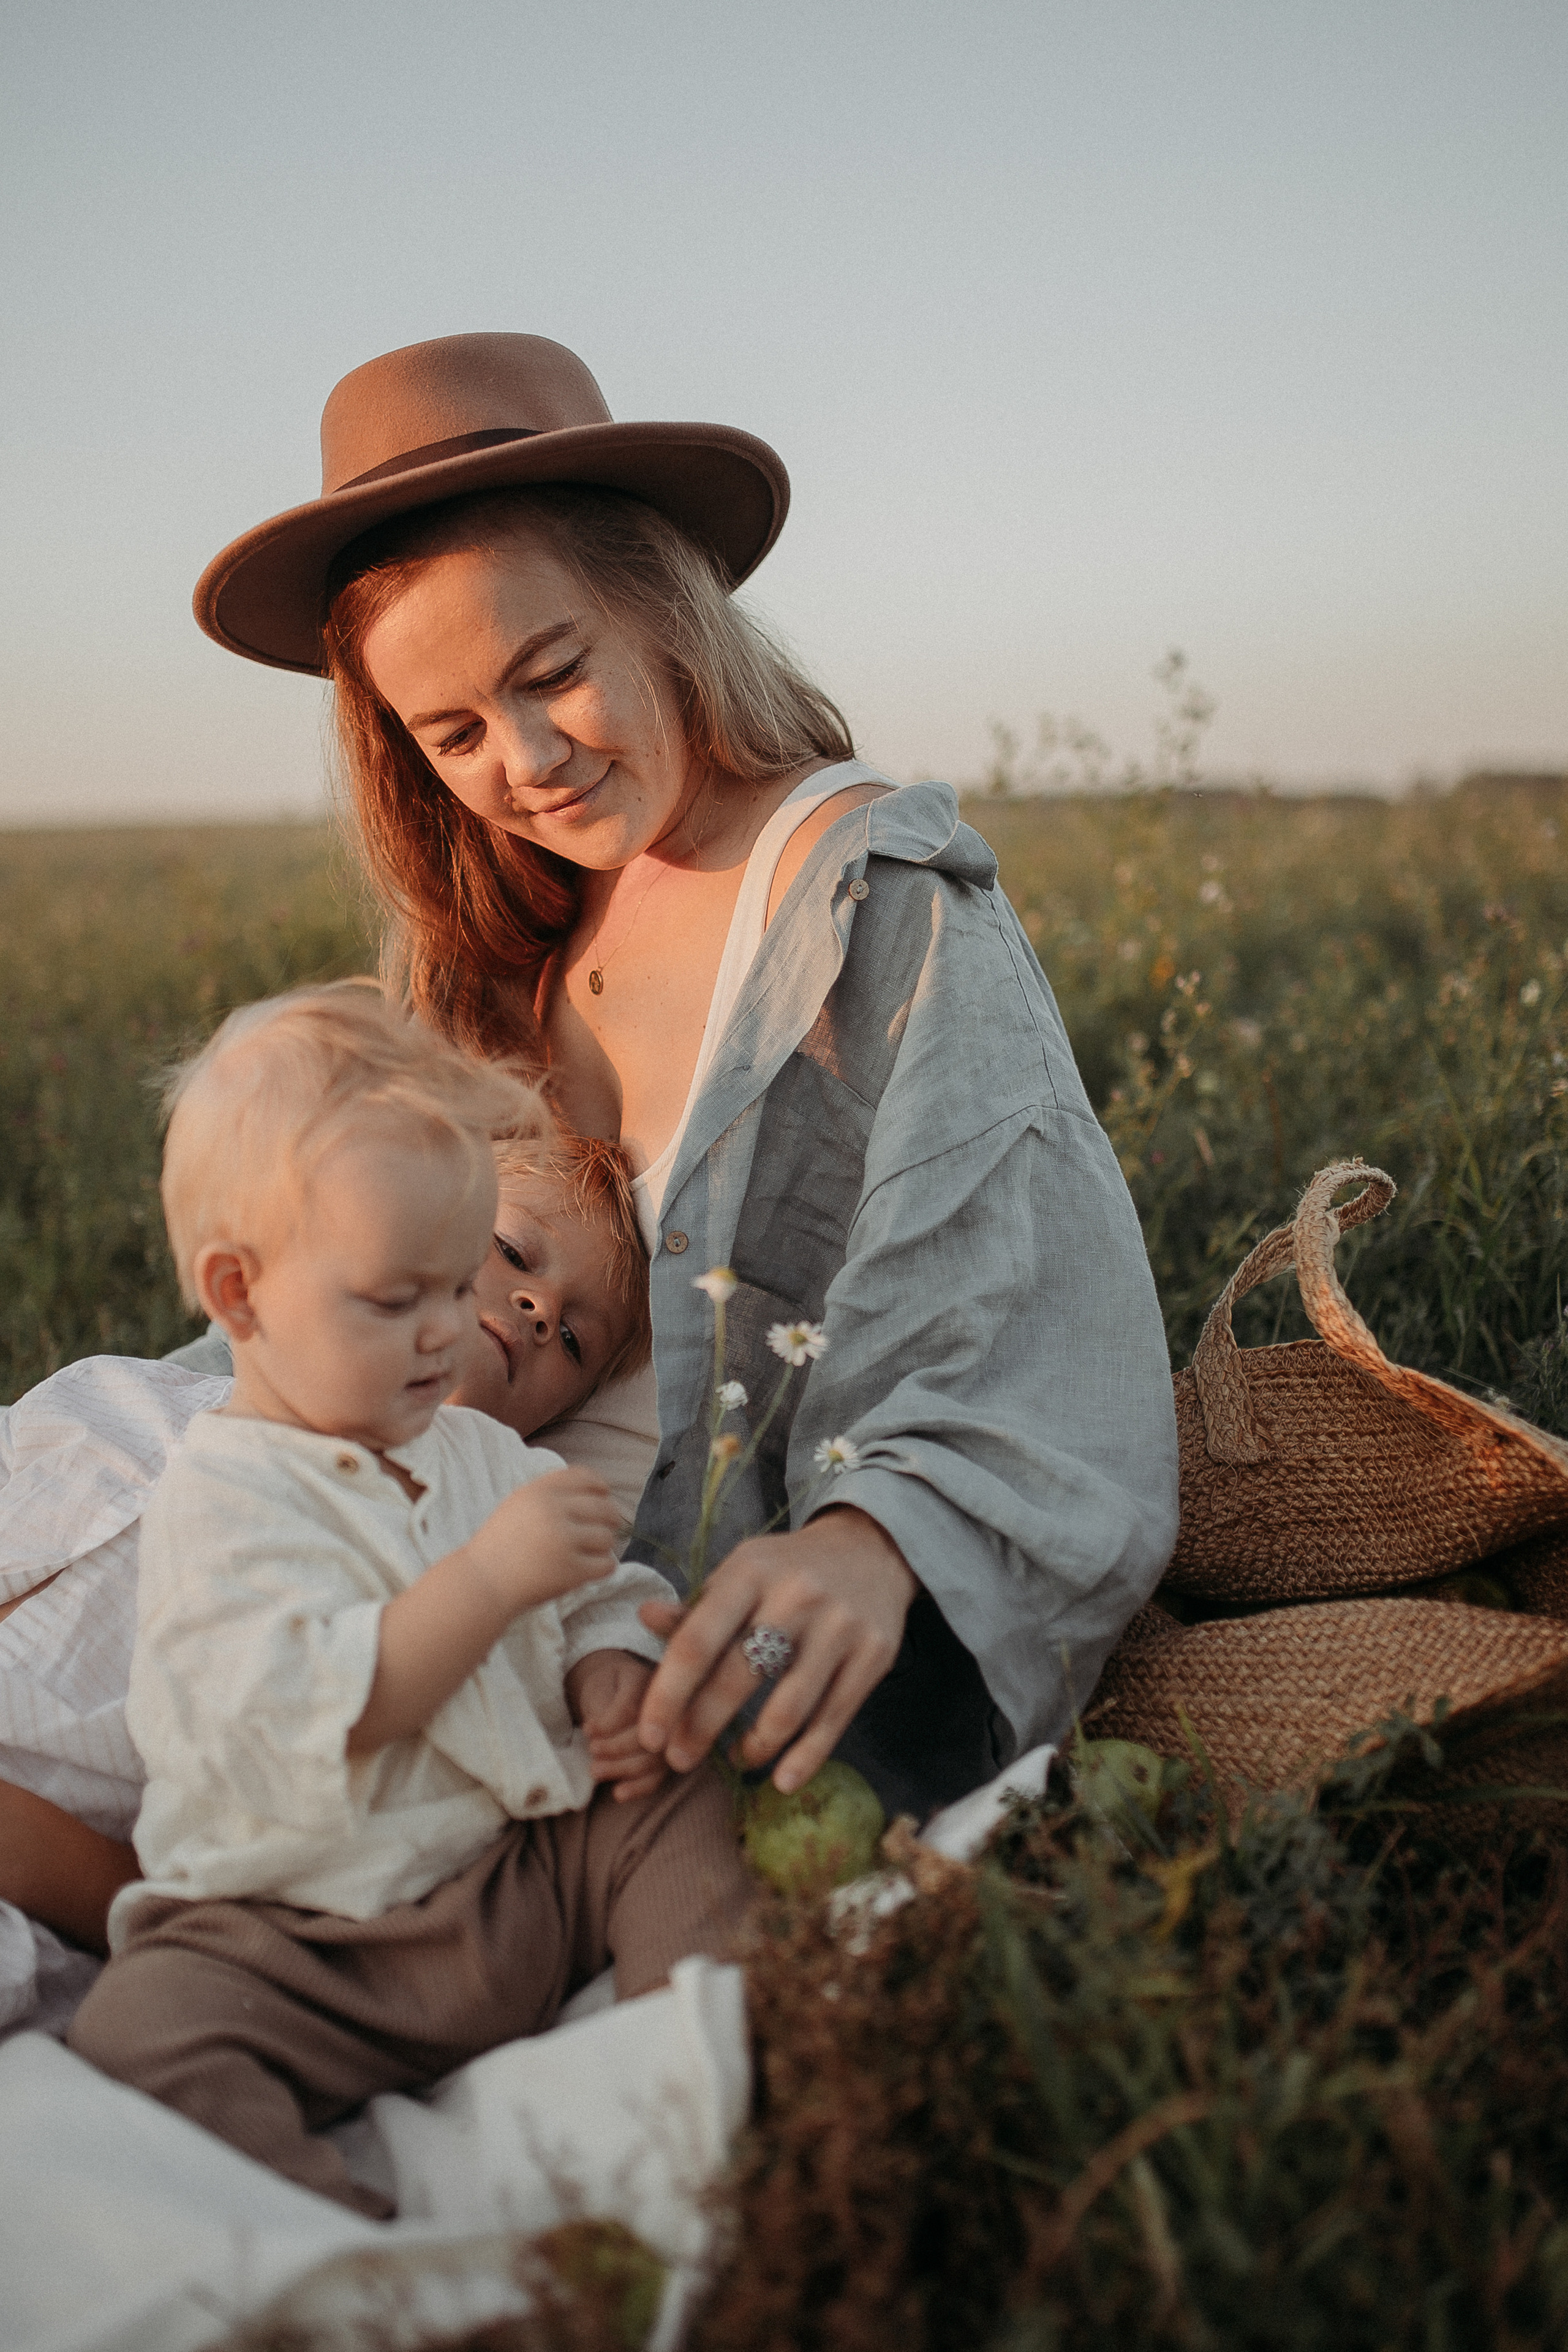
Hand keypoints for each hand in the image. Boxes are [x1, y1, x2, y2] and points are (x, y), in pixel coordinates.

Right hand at [463, 1467, 619, 1616]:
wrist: (482, 1582)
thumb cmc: (500, 1546)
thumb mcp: (518, 1505)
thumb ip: (550, 1495)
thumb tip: (597, 1492)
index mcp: (539, 1491)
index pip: (585, 1477)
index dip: (600, 1487)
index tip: (604, 1495)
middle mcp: (553, 1511)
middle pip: (603, 1507)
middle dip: (610, 1519)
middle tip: (606, 1530)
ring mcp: (562, 1540)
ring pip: (606, 1537)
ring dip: (603, 1547)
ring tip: (589, 1554)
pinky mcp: (570, 1570)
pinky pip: (606, 1564)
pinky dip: (603, 1567)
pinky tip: (592, 1570)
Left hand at [565, 1649, 665, 1800]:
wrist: (619, 1694)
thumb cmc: (607, 1689)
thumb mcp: (601, 1687)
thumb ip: (604, 1706)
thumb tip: (597, 1732)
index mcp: (650, 1683)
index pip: (634, 1707)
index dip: (608, 1724)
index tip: (587, 1730)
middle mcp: (669, 1710)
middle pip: (649, 1735)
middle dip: (616, 1748)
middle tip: (592, 1751)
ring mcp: (671, 1737)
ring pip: (654, 1760)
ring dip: (622, 1769)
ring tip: (595, 1771)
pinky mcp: (665, 1758)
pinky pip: (658, 1777)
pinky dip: (638, 1788)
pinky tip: (618, 1793)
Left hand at [636, 1506, 916, 1793]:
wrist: (869, 1548)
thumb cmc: (786, 1570)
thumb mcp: (740, 1574)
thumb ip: (696, 1608)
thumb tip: (645, 1618)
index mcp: (751, 1571)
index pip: (697, 1641)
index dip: (668, 1695)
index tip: (650, 1736)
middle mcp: (797, 1595)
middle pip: (737, 1678)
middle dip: (700, 1729)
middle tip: (679, 1760)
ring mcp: (840, 1626)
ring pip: (787, 1710)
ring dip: (754, 1748)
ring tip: (736, 1759)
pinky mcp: (874, 1655)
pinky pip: (833, 1719)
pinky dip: (805, 1759)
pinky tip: (782, 1779)